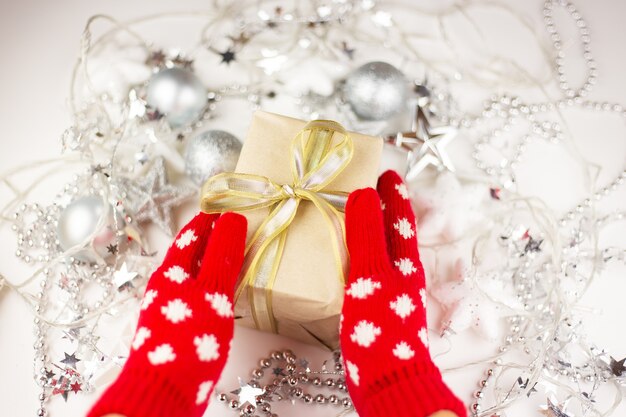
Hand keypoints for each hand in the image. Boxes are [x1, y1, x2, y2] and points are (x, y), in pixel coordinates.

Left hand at [87, 212, 246, 416]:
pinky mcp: (175, 330)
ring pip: (191, 278)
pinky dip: (210, 289)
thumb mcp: (213, 291)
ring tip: (229, 258)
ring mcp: (169, 310)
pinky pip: (195, 298)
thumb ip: (223, 255)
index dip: (207, 221)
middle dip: (207, 241)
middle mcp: (166, 288)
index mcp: (170, 273)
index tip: (224, 209)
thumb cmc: (188, 338)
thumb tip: (233, 219)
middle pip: (188, 256)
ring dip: (209, 264)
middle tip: (228, 228)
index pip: (190, 237)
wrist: (164, 390)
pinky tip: (222, 297)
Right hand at [340, 170, 465, 416]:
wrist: (388, 379)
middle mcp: (400, 275)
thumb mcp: (371, 275)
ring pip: (380, 252)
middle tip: (366, 188)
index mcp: (402, 262)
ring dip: (369, 232)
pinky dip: (357, 257)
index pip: (400, 218)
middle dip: (382, 209)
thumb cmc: (381, 327)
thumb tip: (364, 193)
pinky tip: (342, 263)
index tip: (387, 171)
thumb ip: (367, 234)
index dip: (394, 194)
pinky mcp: (375, 310)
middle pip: (393, 233)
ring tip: (350, 218)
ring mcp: (389, 293)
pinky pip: (367, 272)